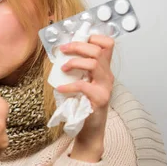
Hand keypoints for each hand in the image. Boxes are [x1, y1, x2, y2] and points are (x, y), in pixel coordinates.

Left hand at [56, 35, 114, 161]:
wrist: (89, 128)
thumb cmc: (82, 103)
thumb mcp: (80, 80)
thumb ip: (76, 67)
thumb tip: (59, 52)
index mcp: (103, 68)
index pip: (107, 44)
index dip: (94, 37)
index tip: (77, 39)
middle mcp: (107, 76)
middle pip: (98, 50)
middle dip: (78, 46)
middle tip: (63, 50)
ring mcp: (105, 87)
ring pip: (94, 64)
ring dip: (75, 62)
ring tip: (62, 68)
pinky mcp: (100, 99)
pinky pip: (85, 86)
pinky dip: (70, 85)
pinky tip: (61, 88)